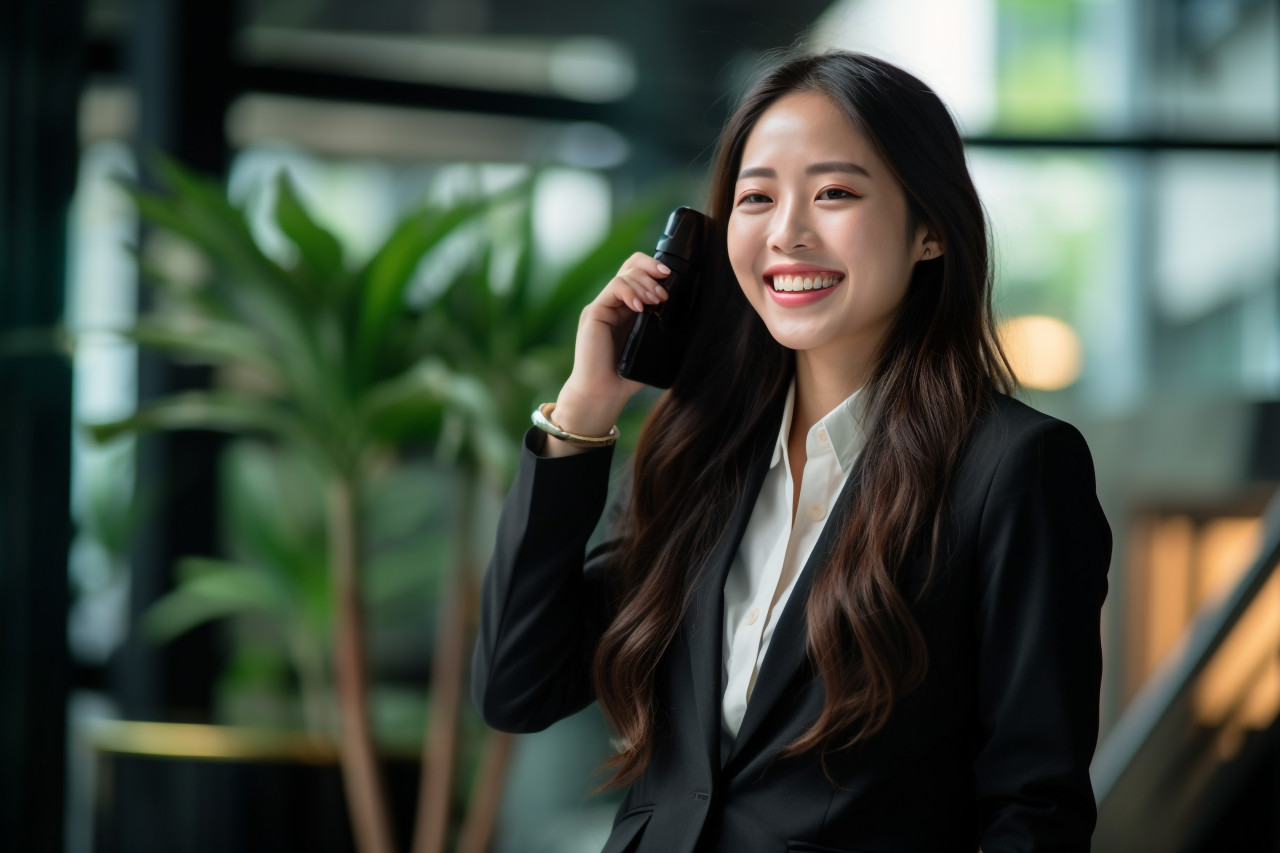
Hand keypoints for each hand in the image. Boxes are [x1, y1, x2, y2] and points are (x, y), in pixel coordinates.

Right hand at [543, 253, 669, 454]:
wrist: (603, 393)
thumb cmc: (628, 375)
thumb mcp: (654, 345)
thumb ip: (665, 327)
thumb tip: (693, 314)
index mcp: (628, 307)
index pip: (640, 273)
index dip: (655, 268)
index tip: (672, 277)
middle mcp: (614, 302)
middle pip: (631, 265)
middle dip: (652, 267)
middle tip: (666, 284)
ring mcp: (603, 306)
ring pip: (624, 274)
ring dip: (645, 283)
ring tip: (657, 299)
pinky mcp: (594, 313)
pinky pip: (613, 289)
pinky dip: (629, 292)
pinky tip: (640, 306)